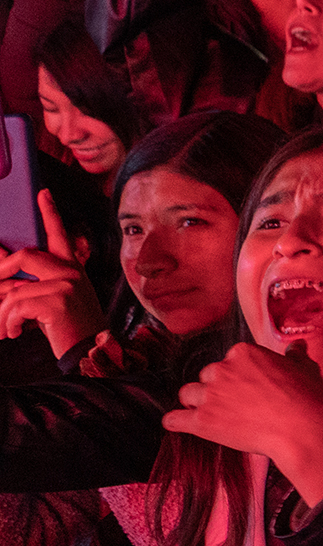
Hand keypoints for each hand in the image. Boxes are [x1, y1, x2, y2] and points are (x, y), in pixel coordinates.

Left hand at [0, 191, 100, 358]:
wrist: (90, 352)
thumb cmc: (69, 329)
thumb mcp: (53, 301)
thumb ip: (32, 284)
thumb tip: (1, 267)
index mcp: (72, 269)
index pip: (59, 235)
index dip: (50, 213)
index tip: (42, 193)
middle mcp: (71, 272)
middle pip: (24, 256)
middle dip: (0, 270)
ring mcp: (66, 285)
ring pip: (14, 290)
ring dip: (2, 314)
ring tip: (3, 329)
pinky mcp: (58, 301)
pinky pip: (17, 306)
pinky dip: (8, 323)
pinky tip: (14, 334)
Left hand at [165, 342, 322, 506]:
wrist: (300, 429)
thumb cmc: (305, 398)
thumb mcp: (306, 367)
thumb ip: (296, 354)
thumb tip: (297, 346)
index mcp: (242, 353)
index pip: (229, 360)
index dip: (239, 375)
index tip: (249, 387)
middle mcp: (221, 370)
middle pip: (207, 376)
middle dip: (217, 389)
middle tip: (235, 404)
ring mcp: (209, 396)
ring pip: (188, 394)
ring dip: (196, 403)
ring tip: (211, 414)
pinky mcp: (201, 422)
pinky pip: (174, 420)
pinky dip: (176, 422)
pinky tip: (181, 424)